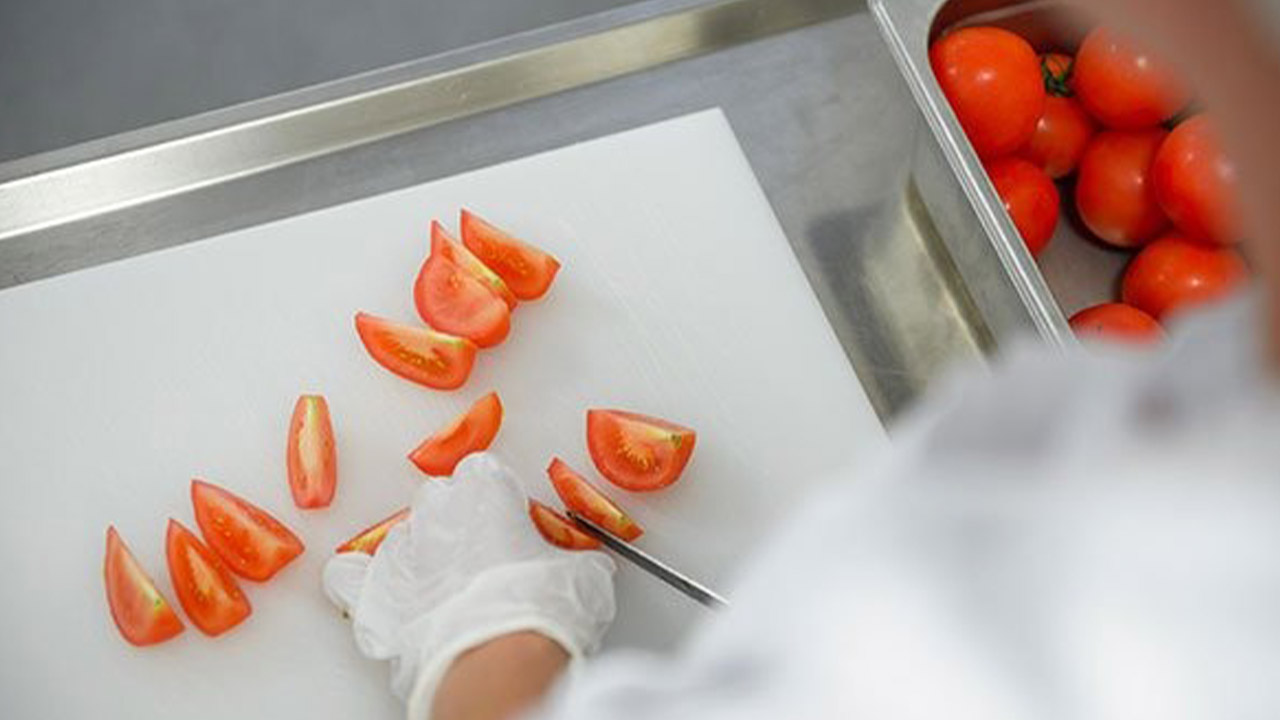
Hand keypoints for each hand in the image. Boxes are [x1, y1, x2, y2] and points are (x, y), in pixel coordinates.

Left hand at [323, 453, 615, 716]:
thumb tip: (586, 570)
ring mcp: (400, 555)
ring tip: (445, 585)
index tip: (514, 519)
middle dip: (458, 520)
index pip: (485, 472)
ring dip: (420, 554)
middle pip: (439, 498)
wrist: (497, 668)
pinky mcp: (375, 600)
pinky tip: (373, 587)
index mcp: (484, 493)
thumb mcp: (583, 577)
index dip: (500, 497)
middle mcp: (436, 514)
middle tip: (485, 555)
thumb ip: (574, 560)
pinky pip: (349, 578)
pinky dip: (358, 582)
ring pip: (401, 537)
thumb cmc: (538, 614)